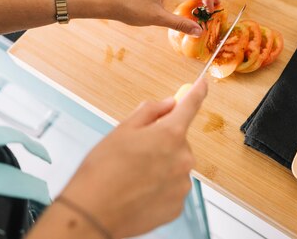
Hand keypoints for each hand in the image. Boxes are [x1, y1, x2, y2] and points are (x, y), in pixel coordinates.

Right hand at [58, 79, 207, 238]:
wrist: (93, 213)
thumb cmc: (102, 171)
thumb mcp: (122, 130)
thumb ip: (150, 112)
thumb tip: (168, 104)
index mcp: (170, 134)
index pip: (191, 105)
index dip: (197, 92)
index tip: (203, 84)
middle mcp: (182, 158)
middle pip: (179, 141)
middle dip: (162, 142)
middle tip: (136, 152)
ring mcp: (182, 184)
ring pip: (175, 166)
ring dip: (161, 167)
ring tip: (133, 177)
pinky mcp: (177, 205)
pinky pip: (172, 189)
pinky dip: (160, 188)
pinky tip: (139, 192)